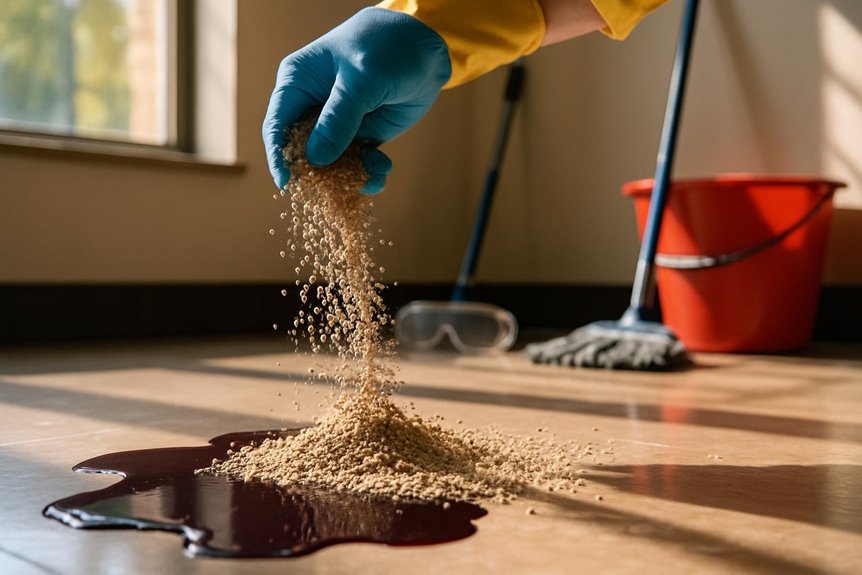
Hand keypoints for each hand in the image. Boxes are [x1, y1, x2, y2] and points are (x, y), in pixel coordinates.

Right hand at [262, 7, 450, 193]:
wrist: (426, 46)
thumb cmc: (386, 48)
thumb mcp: (362, 79)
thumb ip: (339, 118)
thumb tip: (315, 159)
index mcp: (298, 83)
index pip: (277, 125)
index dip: (279, 156)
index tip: (287, 184)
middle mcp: (312, 106)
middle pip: (303, 151)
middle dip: (320, 174)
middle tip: (338, 190)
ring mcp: (337, 123)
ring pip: (332, 162)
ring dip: (349, 177)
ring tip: (373, 178)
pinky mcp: (362, 135)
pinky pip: (357, 162)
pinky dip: (368, 172)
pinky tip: (382, 171)